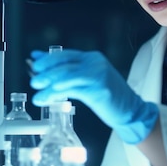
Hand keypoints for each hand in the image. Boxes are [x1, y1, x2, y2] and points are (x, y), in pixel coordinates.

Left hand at [29, 49, 158, 144]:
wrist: (131, 110)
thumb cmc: (109, 96)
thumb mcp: (88, 80)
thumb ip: (69, 72)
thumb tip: (43, 61)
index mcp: (93, 58)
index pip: (66, 55)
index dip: (48, 59)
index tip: (35, 63)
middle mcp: (95, 63)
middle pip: (64, 64)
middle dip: (46, 72)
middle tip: (34, 80)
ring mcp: (97, 75)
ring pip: (66, 77)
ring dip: (49, 86)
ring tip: (38, 95)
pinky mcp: (98, 89)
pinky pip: (72, 90)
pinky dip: (57, 94)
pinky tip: (48, 98)